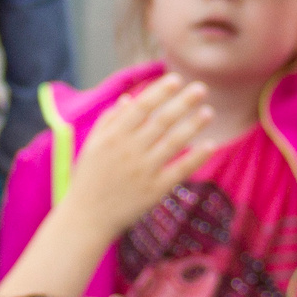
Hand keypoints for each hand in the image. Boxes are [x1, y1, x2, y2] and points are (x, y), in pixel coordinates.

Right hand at [61, 75, 211, 238]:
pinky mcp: (154, 191)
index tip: (176, 79)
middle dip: (182, 103)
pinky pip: (179, 170)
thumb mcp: (92, 145)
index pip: (141, 107)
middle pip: (161, 121)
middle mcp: (129, 151)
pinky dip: (196, 158)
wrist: (87, 218)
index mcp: (113, 137)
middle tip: (201, 88)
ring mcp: (143, 171)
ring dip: (193, 126)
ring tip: (209, 112)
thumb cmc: (89, 178)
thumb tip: (130, 98)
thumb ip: (110, 120)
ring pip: (173, 143)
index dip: (159, 92)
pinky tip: (209, 145)